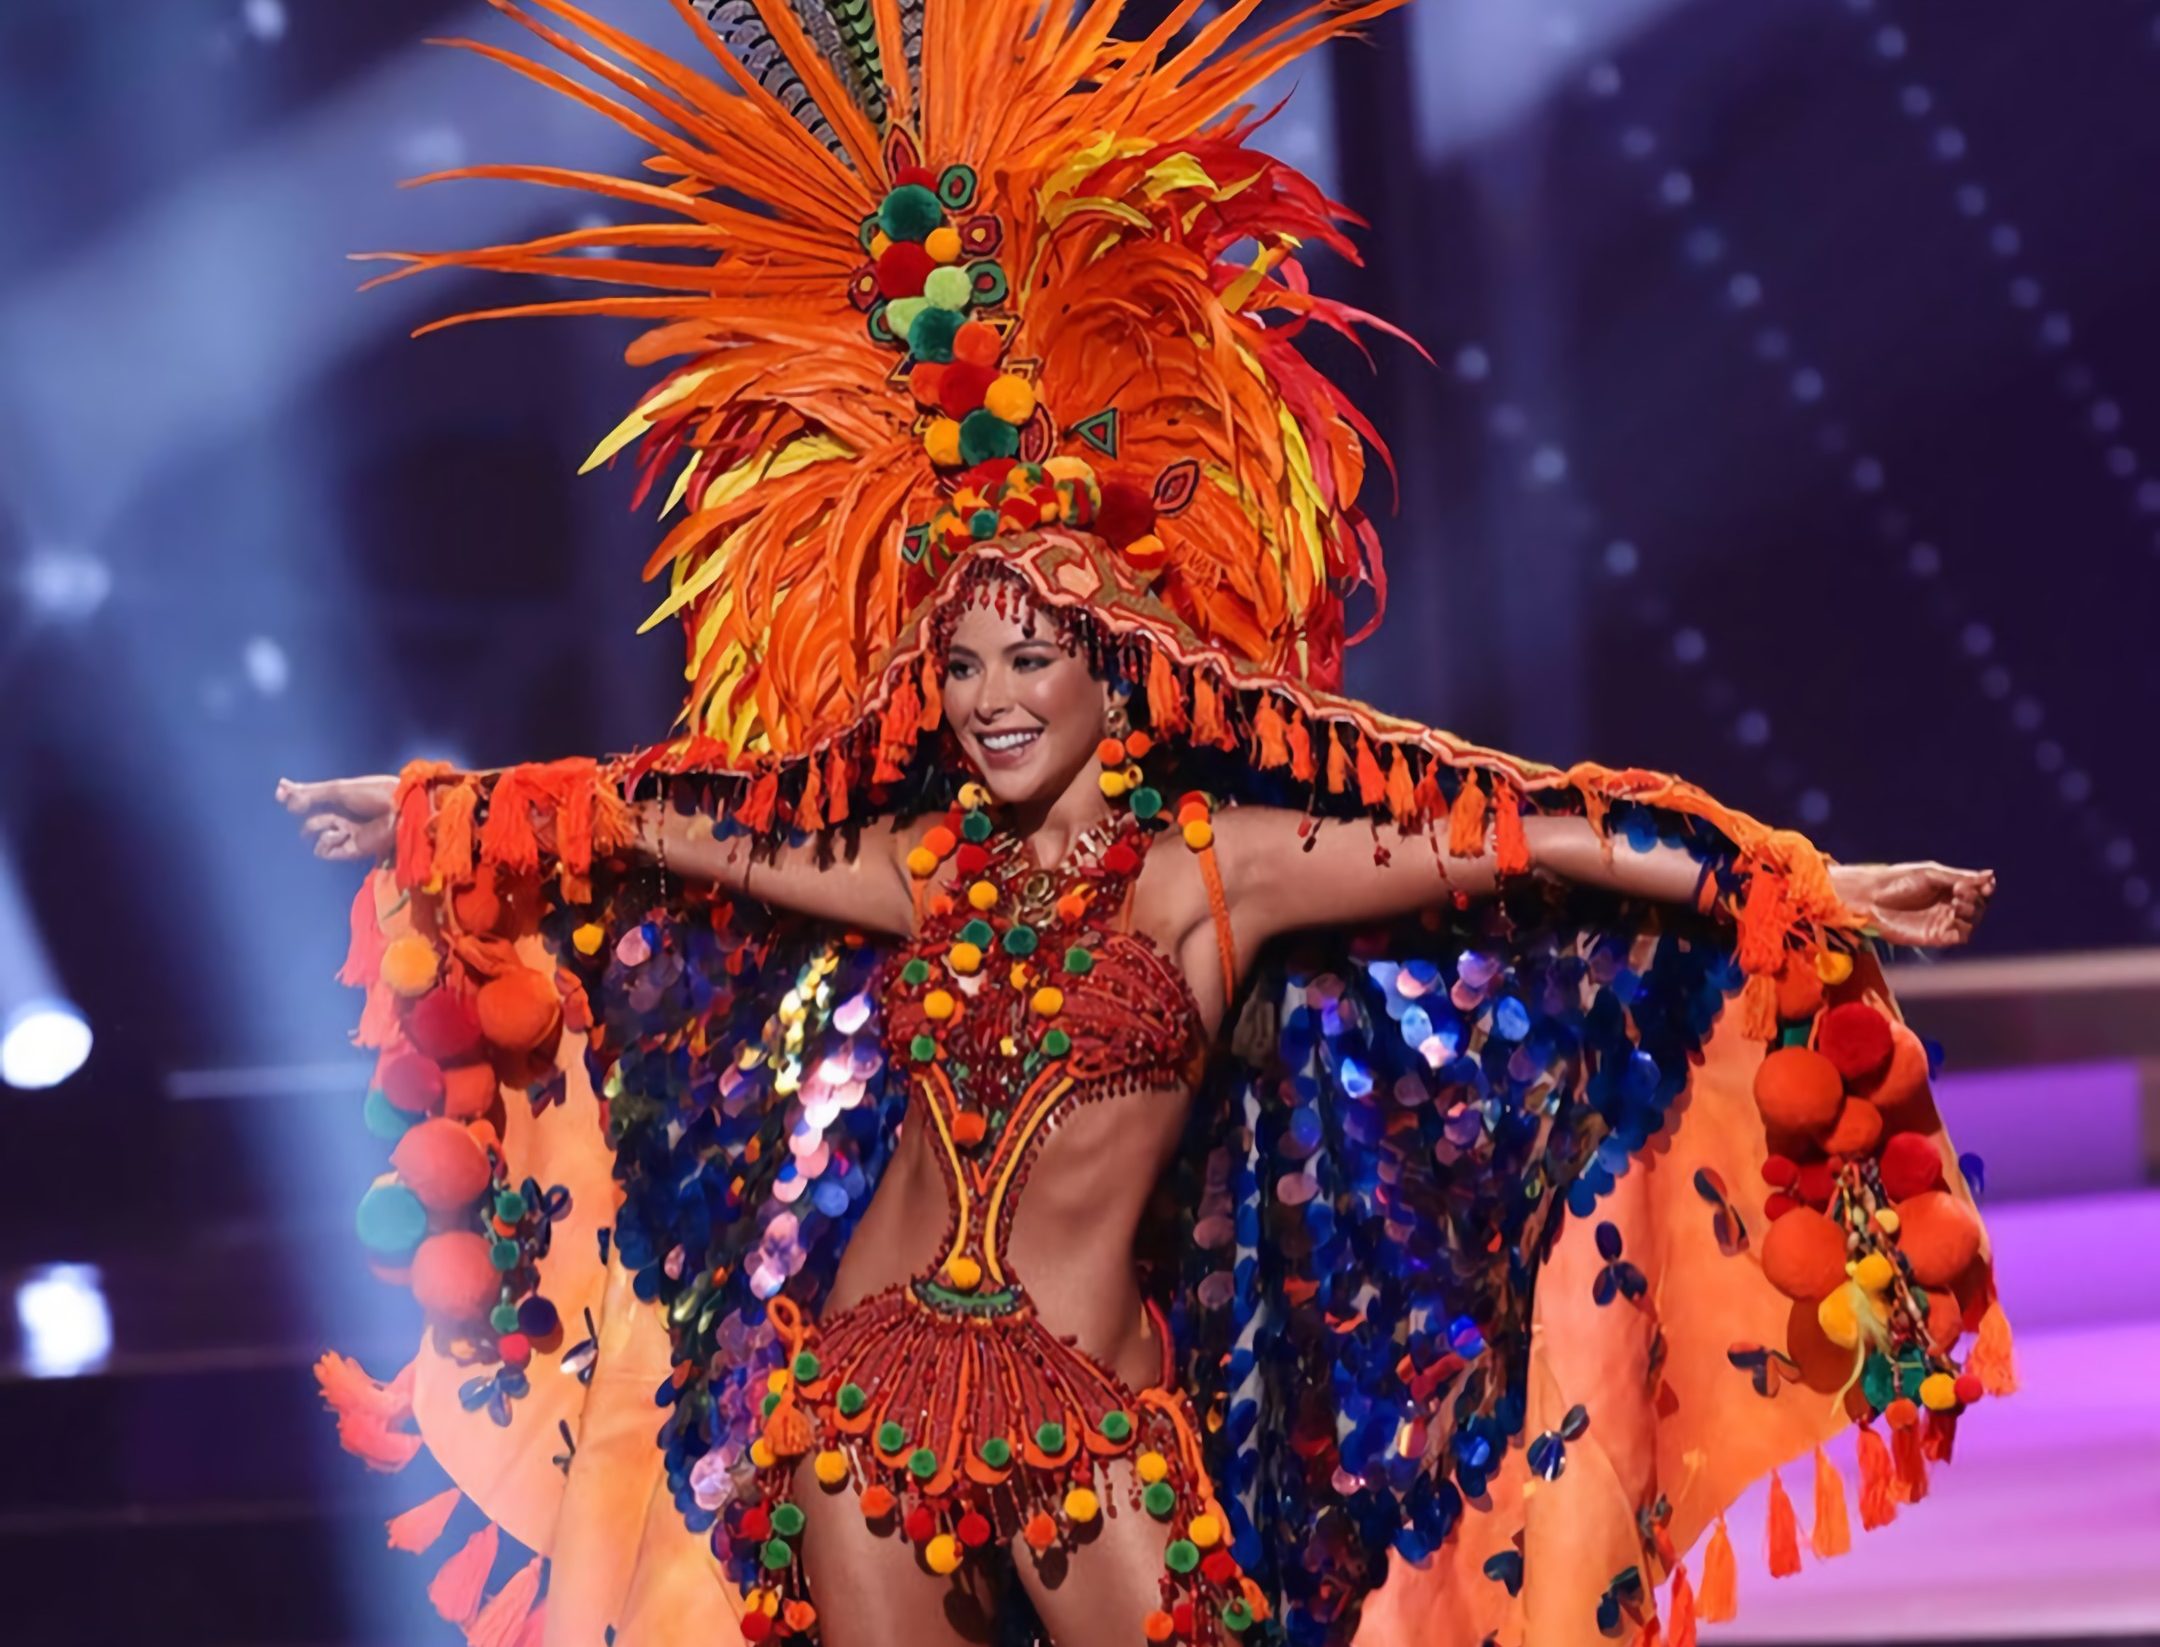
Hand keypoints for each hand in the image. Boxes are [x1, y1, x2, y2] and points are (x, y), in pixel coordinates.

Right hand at [277, 773, 399, 863]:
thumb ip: (311, 794)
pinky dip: (327, 841)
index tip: (279, 791)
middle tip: (292, 803)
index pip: (311, 797)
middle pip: (308, 815)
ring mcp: (346, 832)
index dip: (293, 795)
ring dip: (317, 826)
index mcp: (342, 797)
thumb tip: (284, 799)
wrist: (398, 811)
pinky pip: (323, 850)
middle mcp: (341, 814)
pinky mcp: (350, 850)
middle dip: (298, 808)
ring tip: (335, 822)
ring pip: (313, 833)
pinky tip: (341, 832)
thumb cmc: (373, 794)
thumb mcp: (338, 789)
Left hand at [1828, 859, 1994, 947]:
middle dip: (1974, 900)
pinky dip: (1962, 930)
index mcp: (1949, 887)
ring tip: (1954, 906)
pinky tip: (1951, 920)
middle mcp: (1949, 905)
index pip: (1978, 890)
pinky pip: (1959, 938)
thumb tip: (1990, 876)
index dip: (1985, 889)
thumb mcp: (1930, 874)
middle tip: (1959, 894)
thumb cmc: (1897, 881)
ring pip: (1971, 923)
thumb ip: (1959, 877)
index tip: (1985, 886)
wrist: (1870, 899)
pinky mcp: (1935, 937)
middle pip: (1978, 907)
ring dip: (1970, 915)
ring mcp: (1943, 922)